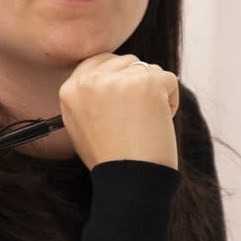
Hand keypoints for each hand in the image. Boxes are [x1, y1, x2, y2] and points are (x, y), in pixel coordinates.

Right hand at [58, 52, 178, 169]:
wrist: (128, 179)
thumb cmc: (110, 158)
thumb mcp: (81, 124)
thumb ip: (88, 96)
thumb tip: (109, 77)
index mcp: (70, 90)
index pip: (98, 61)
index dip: (117, 77)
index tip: (124, 97)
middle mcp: (90, 81)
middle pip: (125, 62)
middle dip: (136, 84)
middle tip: (134, 117)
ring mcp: (118, 80)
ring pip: (148, 69)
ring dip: (154, 93)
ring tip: (144, 123)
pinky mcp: (146, 84)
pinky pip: (168, 79)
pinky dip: (170, 101)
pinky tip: (158, 122)